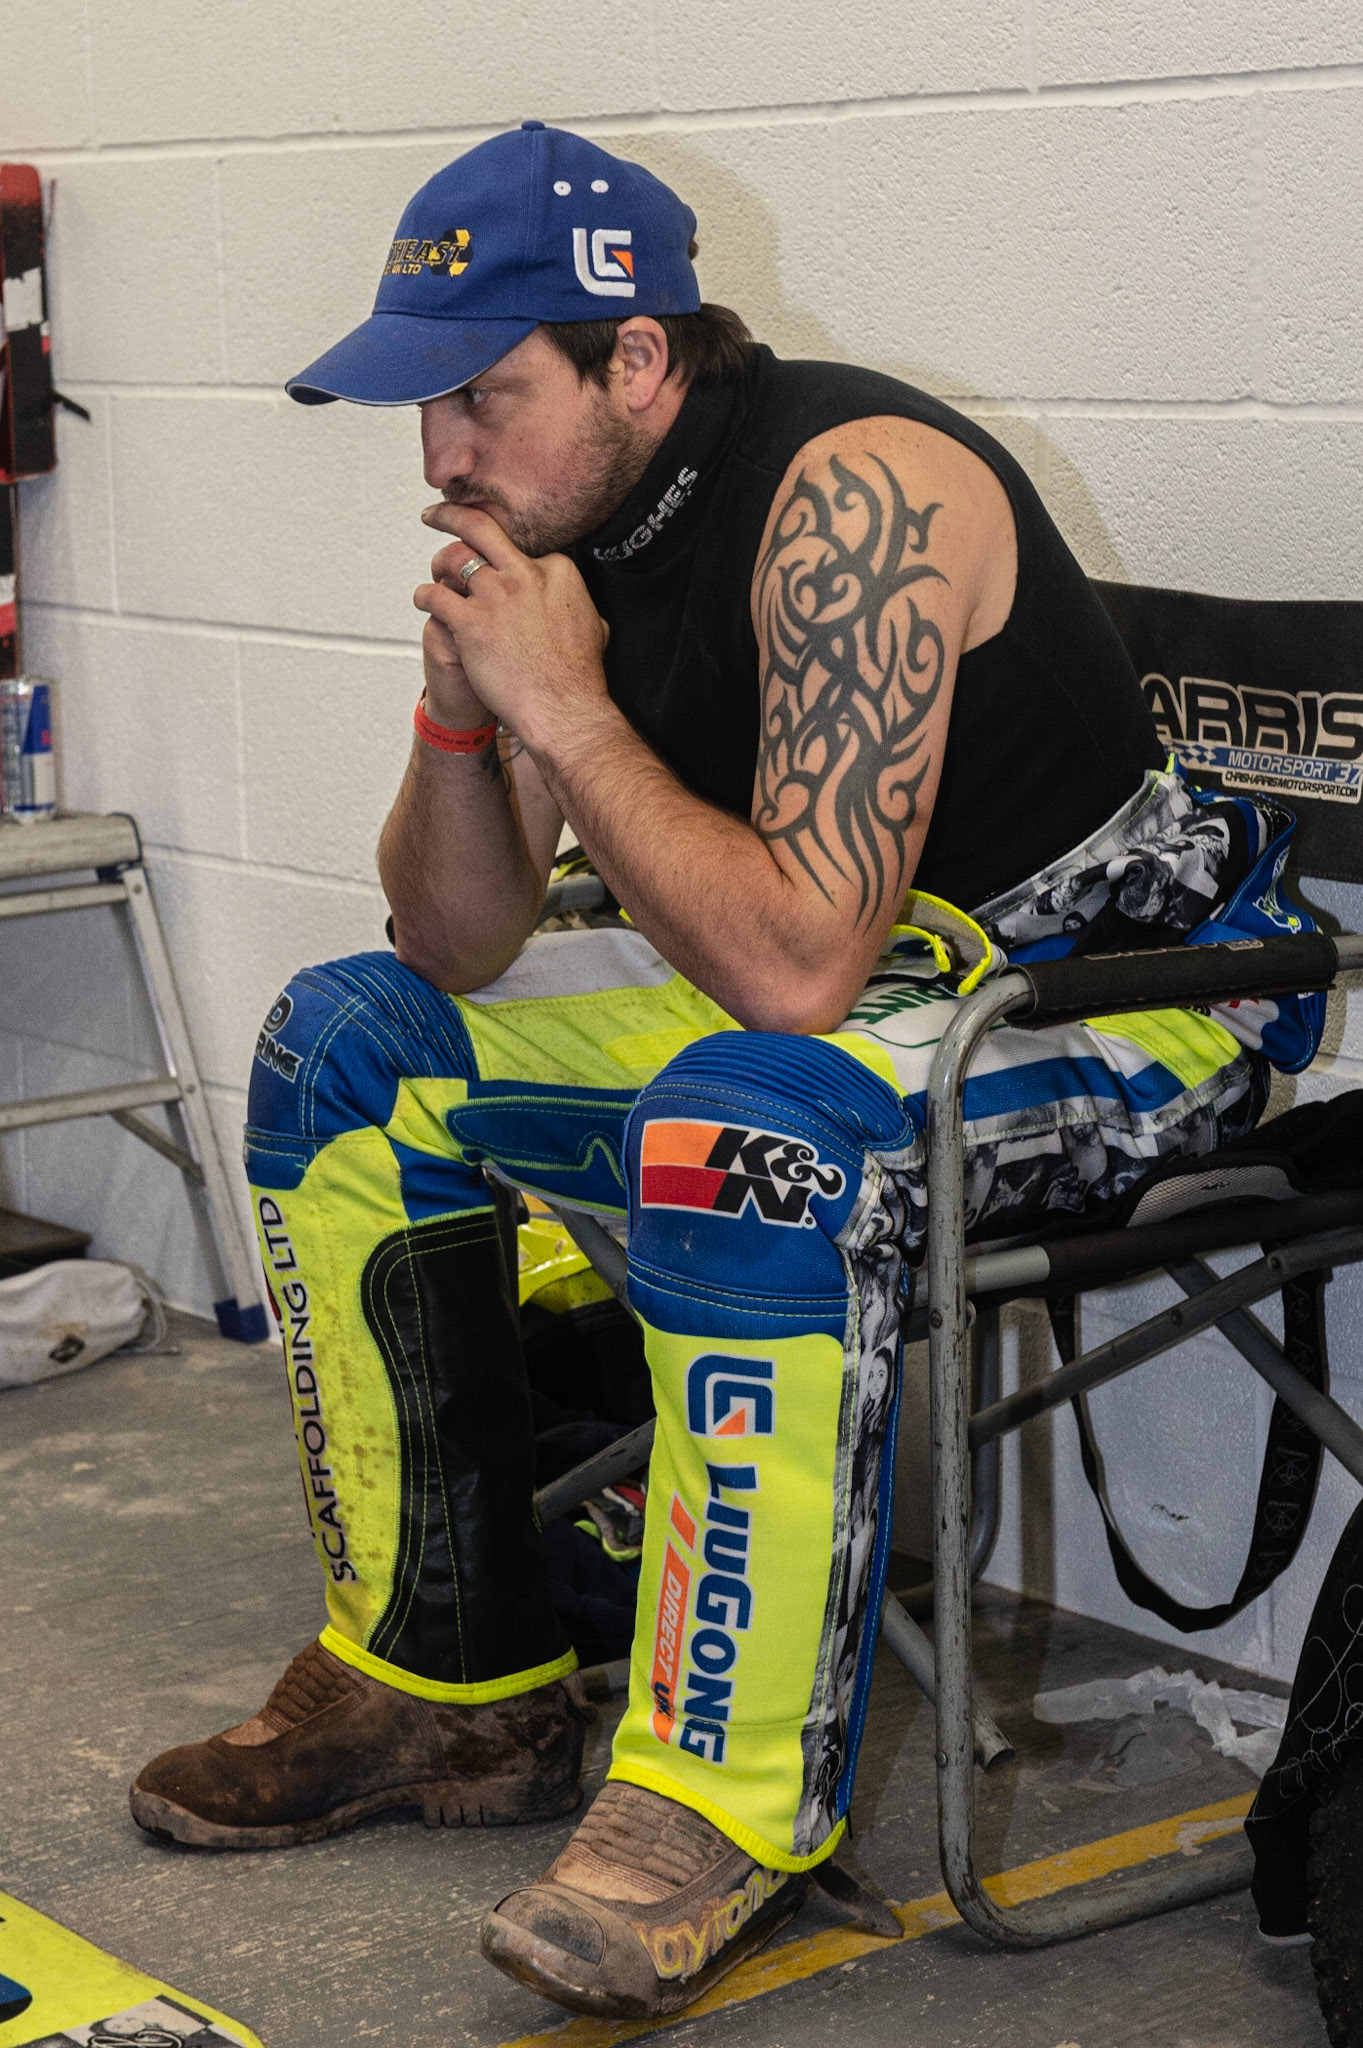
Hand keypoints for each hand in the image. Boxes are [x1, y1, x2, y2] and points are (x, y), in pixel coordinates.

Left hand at [414, 504, 609, 756]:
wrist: (563, 708)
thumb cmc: (578, 677)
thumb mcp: (595, 625)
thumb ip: (579, 604)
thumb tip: (577, 603)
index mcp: (557, 570)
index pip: (522, 549)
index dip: (507, 558)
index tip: (498, 564)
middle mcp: (524, 574)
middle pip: (482, 529)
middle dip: (453, 515)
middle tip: (437, 514)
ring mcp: (497, 596)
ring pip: (454, 559)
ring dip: (439, 562)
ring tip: (435, 571)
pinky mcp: (472, 622)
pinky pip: (437, 597)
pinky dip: (425, 595)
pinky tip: (424, 599)